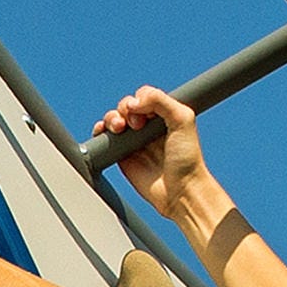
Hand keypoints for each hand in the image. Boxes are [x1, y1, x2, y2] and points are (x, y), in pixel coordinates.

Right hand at [89, 85, 219, 212]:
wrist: (179, 191)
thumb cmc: (187, 160)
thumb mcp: (183, 120)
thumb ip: (161, 101)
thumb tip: (134, 101)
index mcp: (165, 114)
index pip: (144, 95)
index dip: (139, 99)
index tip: (144, 112)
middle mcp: (149, 126)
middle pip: (126, 105)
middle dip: (125, 109)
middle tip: (136, 125)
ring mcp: (135, 140)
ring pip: (114, 118)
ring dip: (111, 118)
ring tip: (119, 128)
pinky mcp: (122, 155)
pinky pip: (106, 138)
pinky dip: (99, 131)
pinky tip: (102, 131)